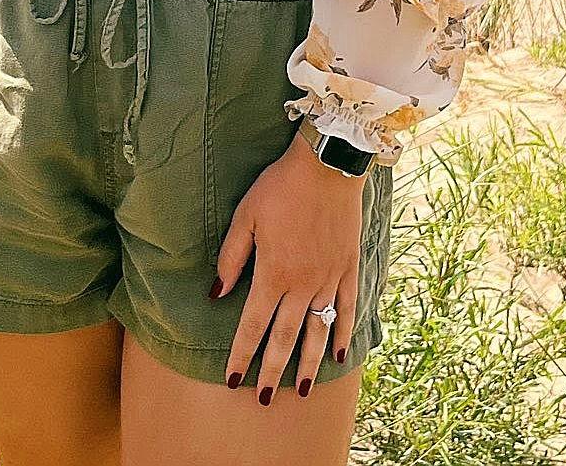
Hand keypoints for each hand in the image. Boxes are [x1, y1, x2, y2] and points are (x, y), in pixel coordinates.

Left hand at [211, 128, 366, 401]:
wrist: (325, 166)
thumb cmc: (279, 187)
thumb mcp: (245, 216)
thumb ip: (231, 257)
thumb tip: (216, 294)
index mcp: (273, 274)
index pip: (252, 326)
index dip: (242, 355)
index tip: (233, 379)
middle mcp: (302, 285)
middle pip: (285, 338)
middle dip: (272, 370)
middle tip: (264, 398)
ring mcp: (329, 280)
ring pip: (318, 332)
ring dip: (309, 364)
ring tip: (303, 389)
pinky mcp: (349, 269)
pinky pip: (347, 310)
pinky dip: (344, 334)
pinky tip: (339, 354)